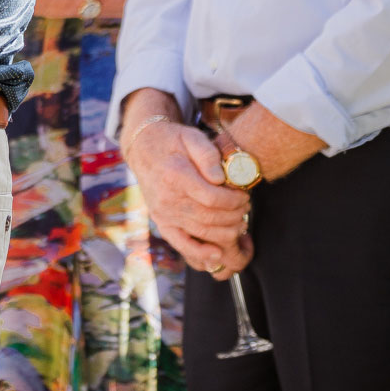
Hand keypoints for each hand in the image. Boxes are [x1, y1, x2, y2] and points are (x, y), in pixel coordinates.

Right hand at [120, 106, 250, 277]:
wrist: (143, 149)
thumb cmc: (173, 142)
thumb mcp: (191, 136)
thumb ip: (207, 155)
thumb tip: (220, 178)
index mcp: (176, 175)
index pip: (213, 198)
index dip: (234, 200)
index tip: (244, 195)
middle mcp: (167, 198)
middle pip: (210, 217)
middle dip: (235, 215)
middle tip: (246, 206)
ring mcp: (163, 213)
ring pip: (202, 232)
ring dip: (227, 231)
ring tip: (239, 221)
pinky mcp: (161, 222)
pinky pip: (181, 244)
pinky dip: (200, 253)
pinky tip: (217, 254)